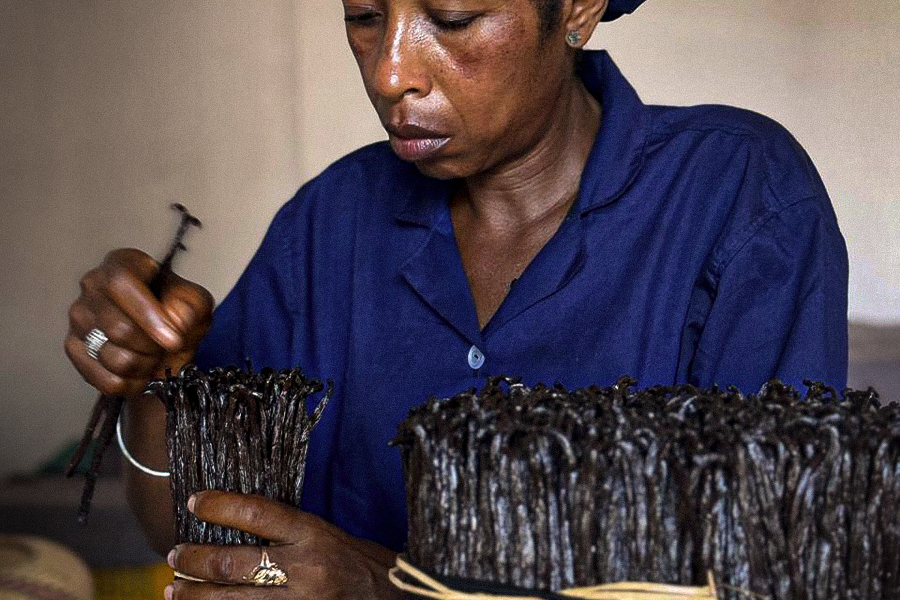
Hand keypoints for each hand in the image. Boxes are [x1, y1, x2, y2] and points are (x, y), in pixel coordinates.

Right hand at [65, 248, 213, 395]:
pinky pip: (105, 379)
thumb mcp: (197, 303)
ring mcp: (79, 317)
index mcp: (122, 263)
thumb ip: (191, 306)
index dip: (148, 316)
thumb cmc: (179, 313)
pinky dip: (133, 384)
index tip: (173, 339)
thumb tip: (174, 319)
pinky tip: (142, 372)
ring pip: (112, 357)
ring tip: (155, 356)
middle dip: (153, 347)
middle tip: (170, 347)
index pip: (122, 283)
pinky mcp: (73, 347)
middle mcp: (92, 285)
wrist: (167, 340)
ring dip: (145, 365)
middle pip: (118, 327)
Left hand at [167, 491, 401, 599]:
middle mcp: (304, 568)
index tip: (194, 501)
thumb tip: (238, 528)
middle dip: (195, 559)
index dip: (219, 505)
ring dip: (195, 595)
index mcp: (314, 534)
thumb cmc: (362, 565)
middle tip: (174, 555)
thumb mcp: (330, 535)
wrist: (397, 599)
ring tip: (173, 588)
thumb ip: (290, 532)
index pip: (256, 512)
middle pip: (234, 562)